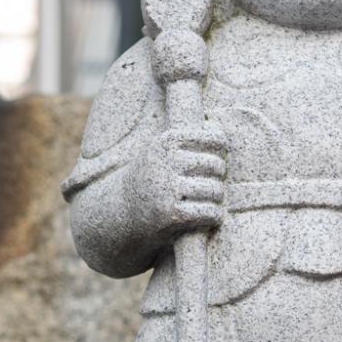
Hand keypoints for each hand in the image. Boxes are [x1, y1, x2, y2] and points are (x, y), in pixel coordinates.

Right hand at [131, 123, 227, 240]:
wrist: (119, 208)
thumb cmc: (150, 177)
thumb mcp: (160, 150)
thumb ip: (186, 141)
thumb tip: (217, 126)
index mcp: (168, 141)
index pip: (214, 139)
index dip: (221, 152)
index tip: (214, 162)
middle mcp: (167, 162)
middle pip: (216, 165)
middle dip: (218, 177)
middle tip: (210, 185)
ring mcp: (169, 188)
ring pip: (215, 190)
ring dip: (216, 199)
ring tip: (209, 201)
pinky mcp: (172, 213)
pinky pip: (209, 212)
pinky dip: (214, 216)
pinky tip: (210, 216)